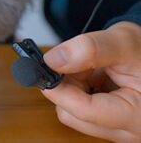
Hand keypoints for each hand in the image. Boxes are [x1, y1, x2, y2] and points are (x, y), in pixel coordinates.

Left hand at [41, 21, 140, 141]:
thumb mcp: (123, 41)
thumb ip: (90, 49)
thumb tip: (53, 60)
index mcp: (137, 116)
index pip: (84, 110)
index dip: (58, 88)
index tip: (42, 69)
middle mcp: (129, 132)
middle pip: (73, 114)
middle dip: (69, 85)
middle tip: (80, 63)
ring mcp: (119, 131)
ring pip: (73, 113)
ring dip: (74, 88)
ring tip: (94, 69)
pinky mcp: (111, 126)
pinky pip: (81, 112)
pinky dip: (81, 92)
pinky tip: (96, 78)